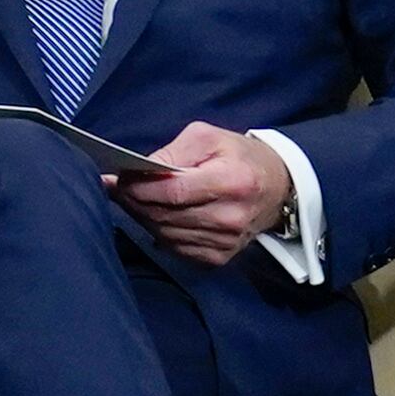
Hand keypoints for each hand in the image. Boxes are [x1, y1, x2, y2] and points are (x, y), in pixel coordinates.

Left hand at [113, 122, 292, 266]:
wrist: (277, 188)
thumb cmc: (240, 158)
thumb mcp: (209, 138)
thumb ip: (173, 151)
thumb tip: (139, 171)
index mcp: (232, 182)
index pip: (173, 192)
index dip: (139, 188)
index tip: (118, 179)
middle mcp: (230, 217)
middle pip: (164, 215)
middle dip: (134, 201)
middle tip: (118, 187)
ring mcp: (225, 242)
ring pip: (163, 233)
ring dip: (142, 216)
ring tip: (134, 199)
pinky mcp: (218, 257)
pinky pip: (174, 247)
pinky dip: (158, 230)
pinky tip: (156, 214)